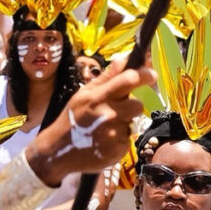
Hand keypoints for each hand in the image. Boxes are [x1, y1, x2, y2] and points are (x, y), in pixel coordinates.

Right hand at [26, 57, 154, 186]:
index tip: (151, 75)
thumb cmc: (72, 118)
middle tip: (119, 109)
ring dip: (124, 123)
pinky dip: (119, 139)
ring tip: (106, 126)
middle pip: (138, 105)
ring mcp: (114, 134)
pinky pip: (127, 139)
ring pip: (132, 122)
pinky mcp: (118, 150)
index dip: (144, 75)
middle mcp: (108, 114)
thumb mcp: (84, 94)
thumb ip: (106, 77)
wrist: (59, 150)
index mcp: (98, 97)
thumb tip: (123, 59)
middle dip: (132, 105)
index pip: (128, 80)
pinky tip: (104, 140)